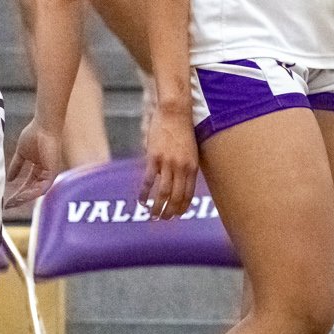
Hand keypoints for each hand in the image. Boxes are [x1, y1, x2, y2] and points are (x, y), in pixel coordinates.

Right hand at [3, 122, 64, 208]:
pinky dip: (32, 192)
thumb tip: (8, 178)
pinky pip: (43, 186)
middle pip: (31, 189)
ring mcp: (49, 172)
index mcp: (38, 168)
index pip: (27, 184)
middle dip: (19, 198)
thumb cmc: (34, 135)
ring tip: (12, 202)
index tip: (6, 200)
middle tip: (7, 206)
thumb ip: (16, 166)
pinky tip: (21, 196)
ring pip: (36, 190)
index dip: (17, 192)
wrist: (43, 127)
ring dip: (24, 197)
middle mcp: (44, 172)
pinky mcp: (53, 171)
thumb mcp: (21, 154)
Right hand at [140, 95, 199, 221]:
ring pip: (162, 192)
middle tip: (164, 220)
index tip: (177, 215)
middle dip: (170, 211)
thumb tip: (184, 181)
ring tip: (152, 216)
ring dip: (157, 207)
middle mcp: (182, 168)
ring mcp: (167, 163)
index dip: (182, 207)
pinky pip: (148, 180)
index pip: (188, 194)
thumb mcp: (192, 151)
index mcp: (193, 167)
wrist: (175, 113)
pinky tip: (140, 201)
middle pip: (176, 197)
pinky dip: (144, 193)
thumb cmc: (184, 131)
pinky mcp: (154, 158)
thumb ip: (187, 166)